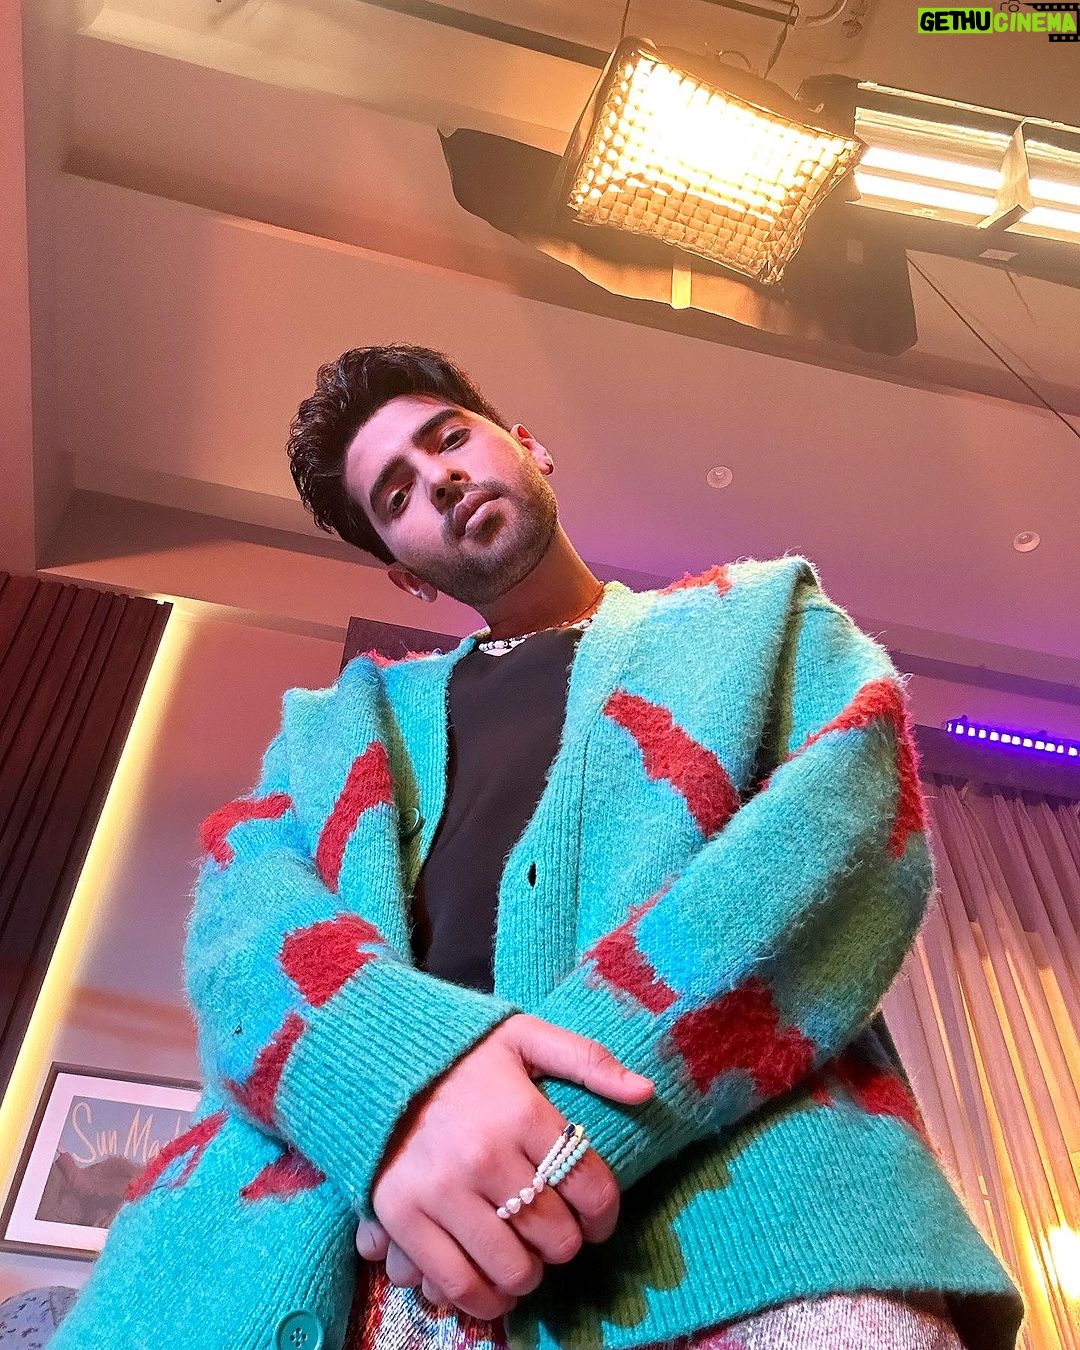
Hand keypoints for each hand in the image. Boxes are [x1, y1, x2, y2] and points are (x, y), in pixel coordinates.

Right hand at [369, 1014, 653, 1320]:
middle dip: (567, 1243)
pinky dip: (485, 1299)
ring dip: (531, 1274)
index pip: (590, 1186)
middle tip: (557, 1233)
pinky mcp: (404, 1216)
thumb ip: (587, 1059)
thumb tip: (646, 1092)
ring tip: (528, 1258)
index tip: (598, 1218)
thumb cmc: (461, 1052)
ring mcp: (442, 1190)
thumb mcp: (524, 1036)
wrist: (376, 1059)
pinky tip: (495, 1285)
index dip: (605, 1214)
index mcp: (522, 1111)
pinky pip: (458, 1283)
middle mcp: (484, 1154)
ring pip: (513, 1267)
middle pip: (555, 1234)